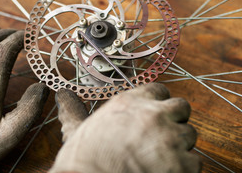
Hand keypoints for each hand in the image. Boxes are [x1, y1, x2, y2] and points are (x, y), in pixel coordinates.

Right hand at [50, 83, 199, 172]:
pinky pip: (194, 162)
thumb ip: (74, 110)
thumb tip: (62, 96)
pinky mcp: (182, 165)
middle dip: (175, 120)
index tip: (153, 114)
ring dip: (178, 147)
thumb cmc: (82, 160)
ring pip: (189, 136)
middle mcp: (153, 115)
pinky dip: (182, 169)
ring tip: (158, 159)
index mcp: (129, 102)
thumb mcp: (78, 129)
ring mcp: (170, 139)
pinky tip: (161, 172)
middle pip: (181, 108)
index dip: (157, 104)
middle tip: (161, 136)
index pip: (159, 90)